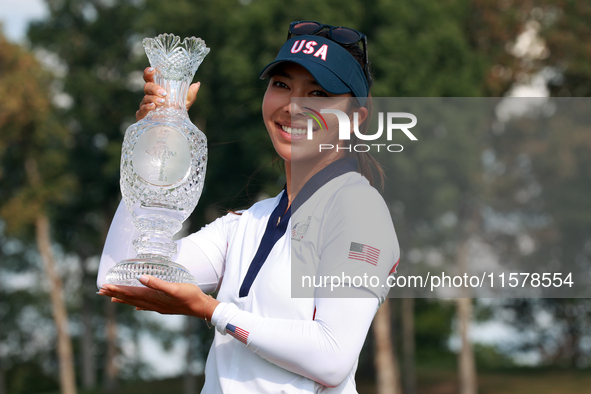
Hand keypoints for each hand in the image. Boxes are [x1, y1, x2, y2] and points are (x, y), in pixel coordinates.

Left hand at [97, 275, 218, 319]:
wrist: (200, 307)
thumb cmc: (189, 295)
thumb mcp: (174, 287)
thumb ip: (157, 283)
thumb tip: (141, 278)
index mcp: (152, 297)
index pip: (130, 293)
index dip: (117, 289)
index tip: (104, 287)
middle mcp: (152, 304)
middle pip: (129, 298)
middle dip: (115, 294)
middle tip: (101, 291)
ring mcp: (157, 307)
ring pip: (135, 302)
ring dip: (123, 299)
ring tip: (112, 298)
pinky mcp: (162, 307)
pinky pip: (145, 306)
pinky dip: (138, 304)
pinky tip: (136, 307)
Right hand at [136, 67, 200, 120]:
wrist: (169, 129)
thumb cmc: (174, 114)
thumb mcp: (184, 104)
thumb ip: (190, 95)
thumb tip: (197, 84)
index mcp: (157, 90)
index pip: (149, 78)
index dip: (148, 72)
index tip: (153, 70)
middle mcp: (149, 96)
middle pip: (147, 87)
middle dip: (154, 88)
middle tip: (164, 93)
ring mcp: (144, 105)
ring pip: (145, 98)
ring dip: (153, 99)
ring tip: (162, 102)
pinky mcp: (142, 115)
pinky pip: (142, 109)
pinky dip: (147, 107)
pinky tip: (153, 107)